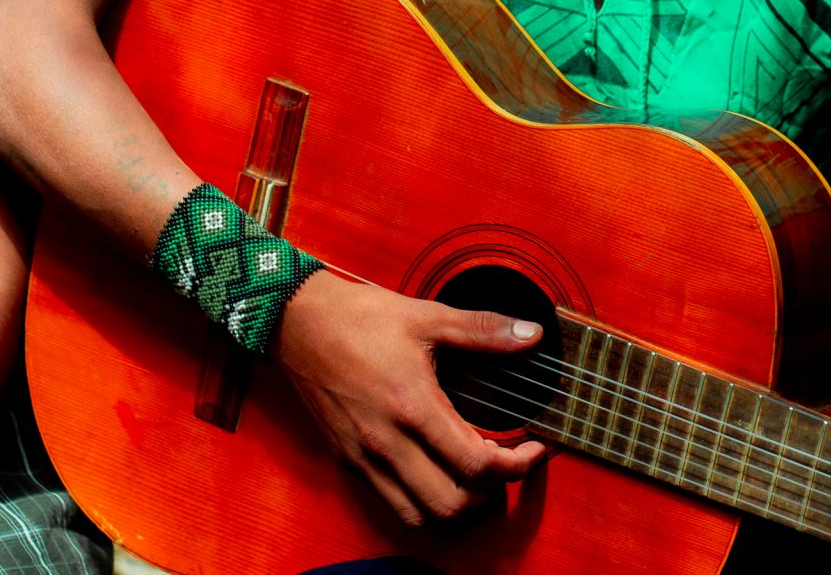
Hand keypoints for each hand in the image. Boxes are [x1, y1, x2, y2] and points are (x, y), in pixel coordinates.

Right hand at [269, 269, 548, 526]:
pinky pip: (391, 502)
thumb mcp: (427, 317)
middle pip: (452, 503)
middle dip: (491, 491)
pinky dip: (421, 501)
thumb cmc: (359, 317)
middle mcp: (388, 441)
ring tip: (473, 474)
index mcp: (413, 406)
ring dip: (456, 504)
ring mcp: (364, 456)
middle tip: (506, 462)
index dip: (516, 465)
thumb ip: (484, 330)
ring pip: (420, 513)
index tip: (533, 450)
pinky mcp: (346, 460)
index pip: (476, 464)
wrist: (297, 321)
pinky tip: (434, 472)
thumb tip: (530, 335)